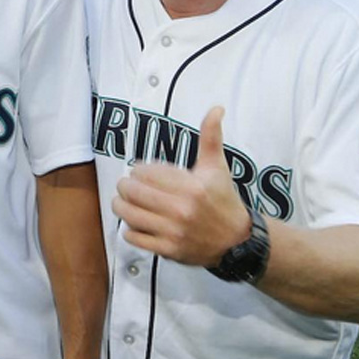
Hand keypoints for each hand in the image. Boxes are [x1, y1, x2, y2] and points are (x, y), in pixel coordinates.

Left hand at [112, 106, 251, 265]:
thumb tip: (216, 109)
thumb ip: (211, 137)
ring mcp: (173, 231)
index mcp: (191, 187)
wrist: (237, 241)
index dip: (138, 170)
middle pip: (131, 191)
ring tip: (126, 202)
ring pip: (127, 213)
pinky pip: (133, 237)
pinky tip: (137, 222)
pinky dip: (129, 229)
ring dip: (122, 205)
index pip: (144, 172)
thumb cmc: (223, 200)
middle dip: (126, 186)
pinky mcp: (168, 250)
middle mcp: (181, 210)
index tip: (141, 172)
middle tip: (129, 186)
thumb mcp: (217, 167)